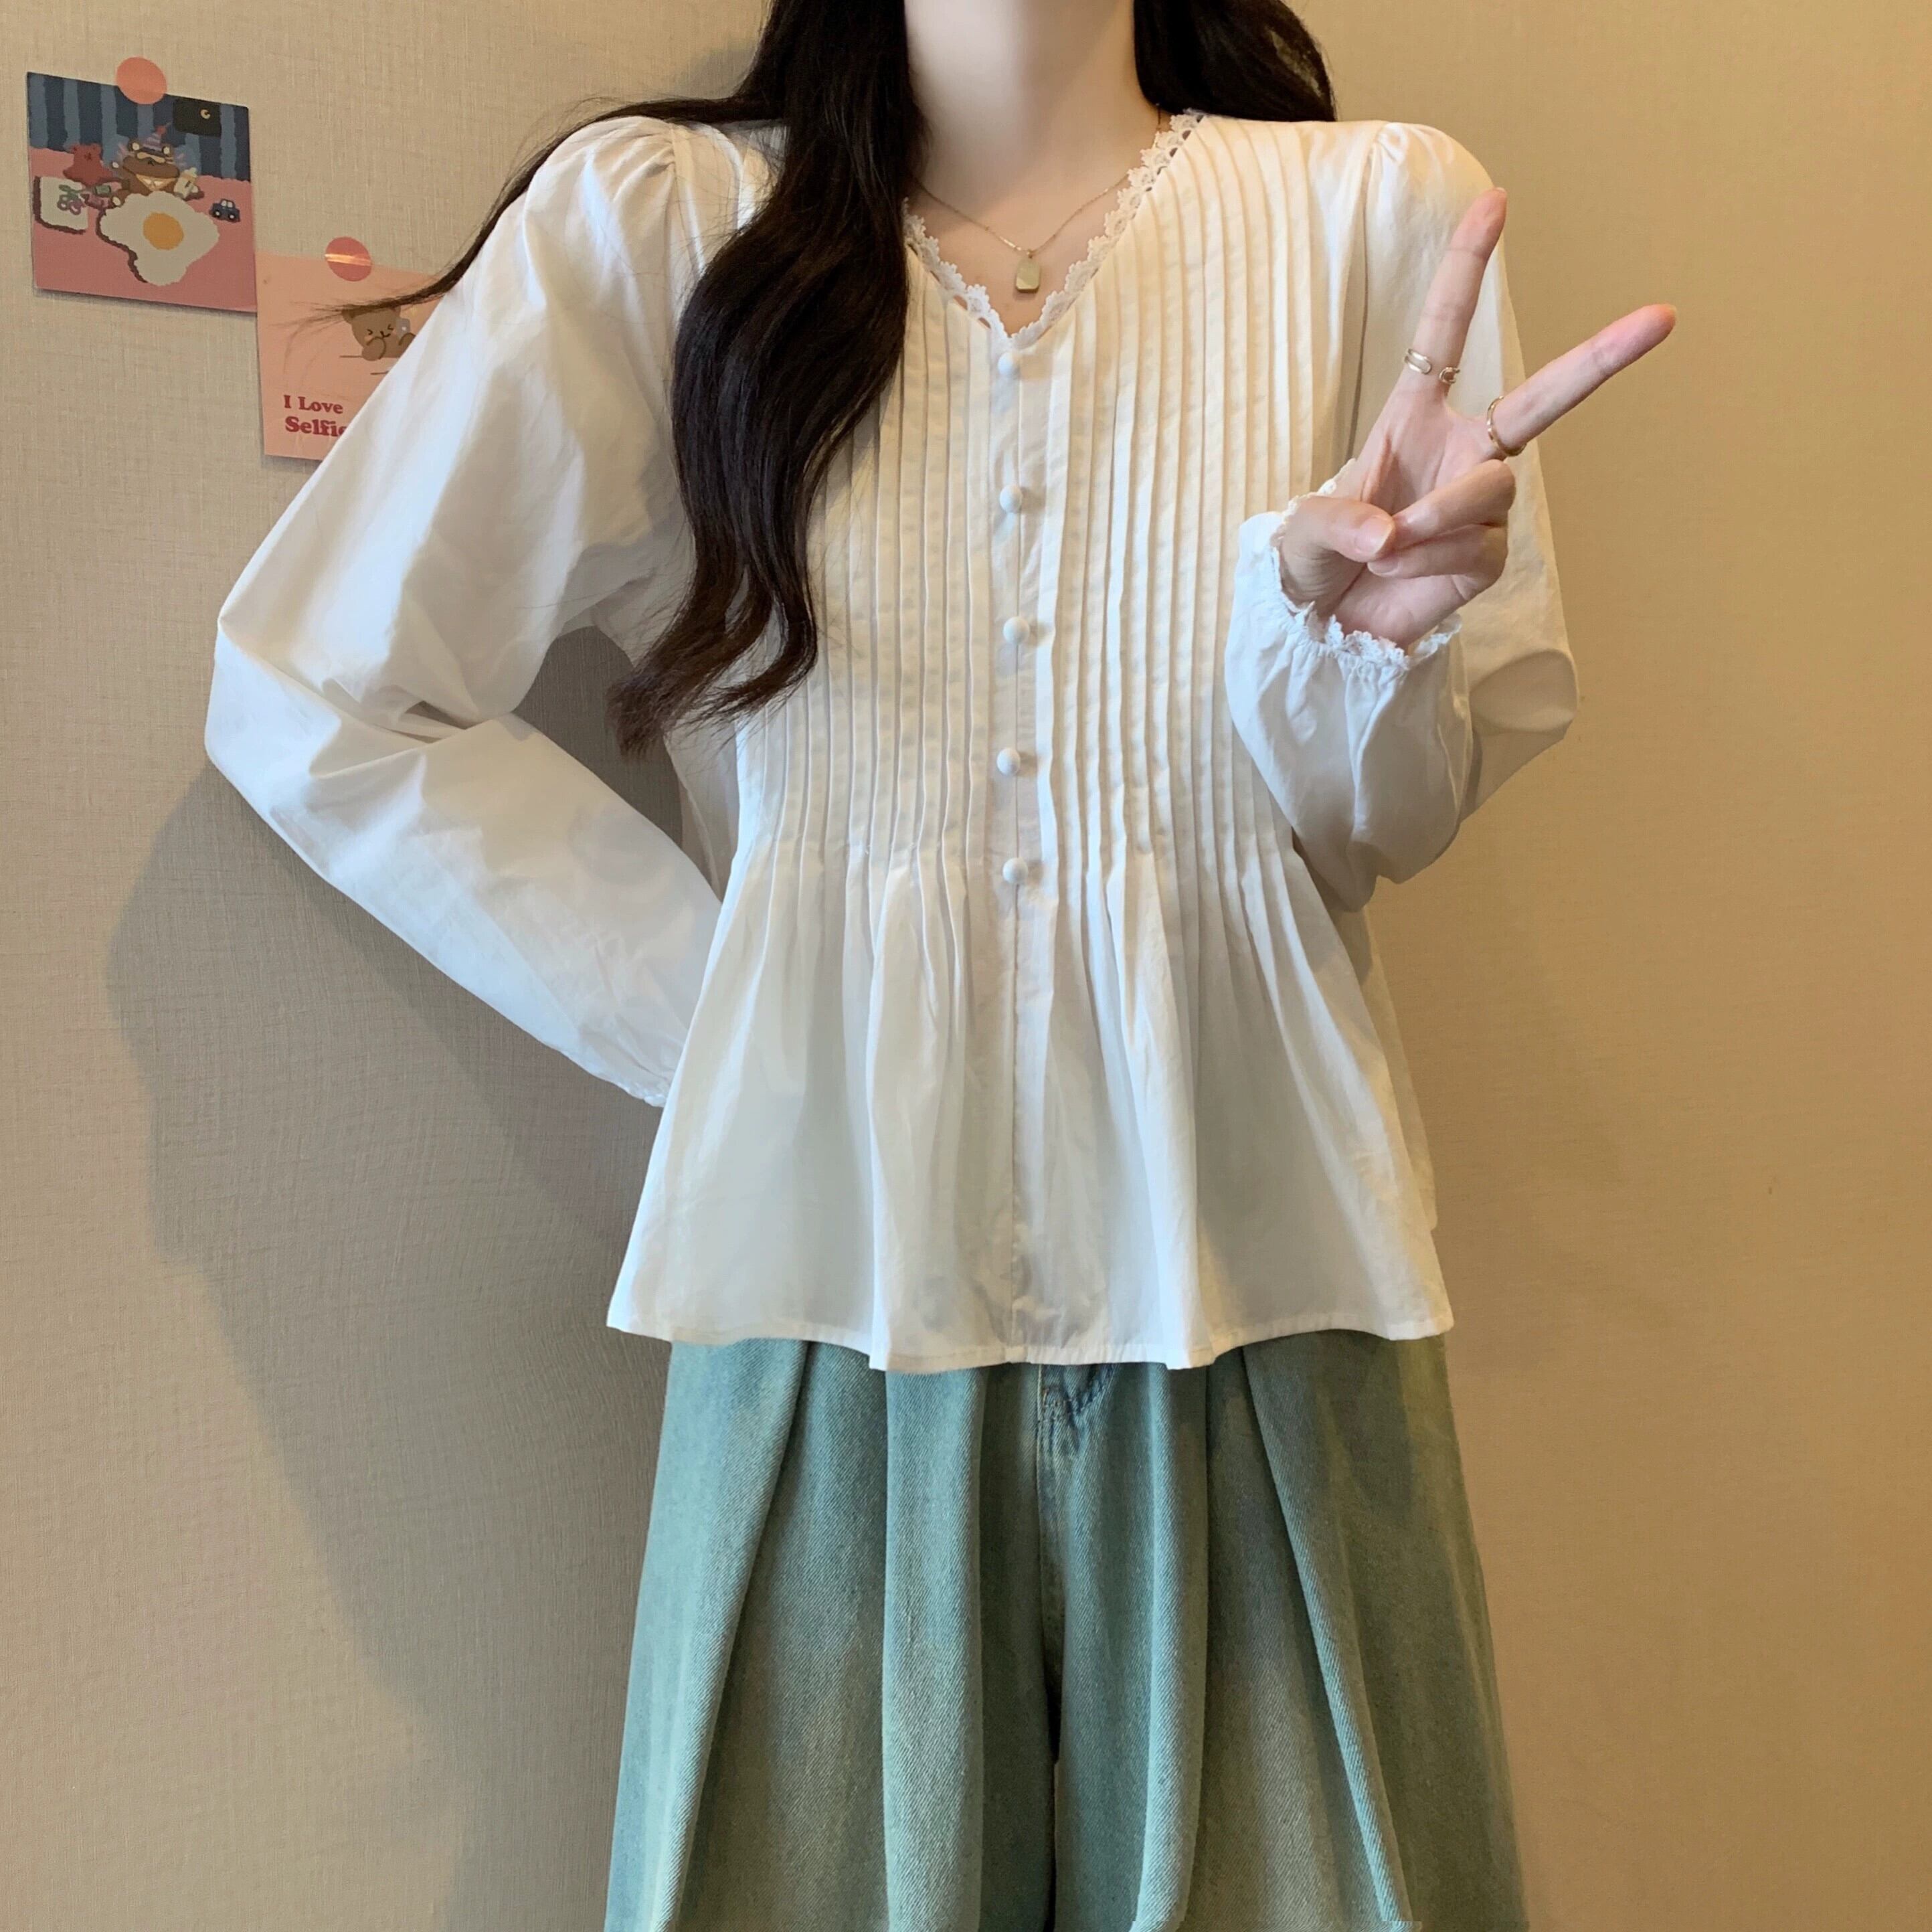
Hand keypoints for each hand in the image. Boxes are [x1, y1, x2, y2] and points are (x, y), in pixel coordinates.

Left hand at [1275, 187, 1675, 647]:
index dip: (1467, 269)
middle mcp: (1462, 450)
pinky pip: (1474, 547)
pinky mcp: (1489, 557)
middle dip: (1600, 358)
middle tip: (1662, 316)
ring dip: (1435, 518)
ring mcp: (1482, 505)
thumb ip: (1339, 520)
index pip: (1446, 331)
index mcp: (1414, 415)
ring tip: (1386, 548)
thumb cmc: (1313, 562)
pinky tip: (1396, 573)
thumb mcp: (1303, 529)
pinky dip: (1426, 562)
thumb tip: (1391, 532)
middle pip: (1543, 399)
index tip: (1495, 200)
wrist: (1322, 625)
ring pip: (1491, 489)